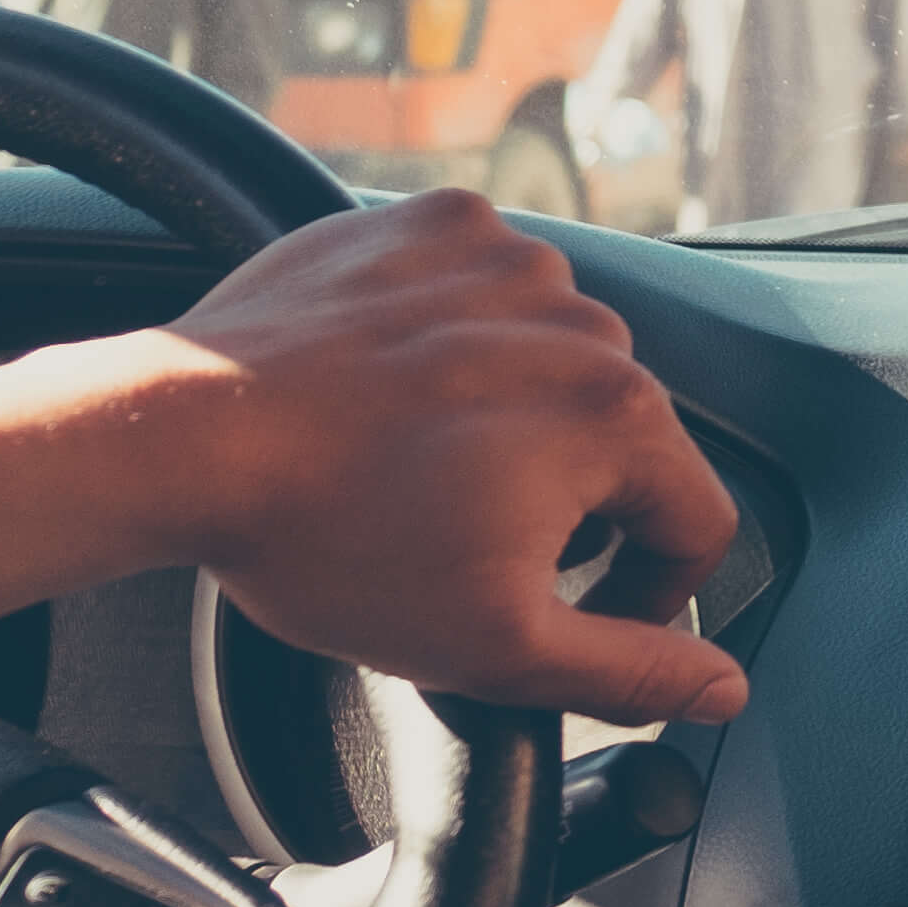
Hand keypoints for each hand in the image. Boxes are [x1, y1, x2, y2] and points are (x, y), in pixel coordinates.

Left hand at [0, 192, 749, 723]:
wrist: (184, 437)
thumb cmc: (329, 538)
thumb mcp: (496, 647)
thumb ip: (628, 671)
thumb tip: (723, 685)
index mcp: (618, 414)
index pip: (697, 523)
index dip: (645, 594)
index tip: (569, 609)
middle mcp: (581, 316)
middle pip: (622, 439)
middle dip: (566, 498)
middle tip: (465, 540)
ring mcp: (505, 256)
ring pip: (556, 359)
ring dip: (515, 409)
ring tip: (418, 456)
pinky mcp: (434, 221)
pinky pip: (486, 287)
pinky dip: (456, 334)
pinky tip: (394, 386)